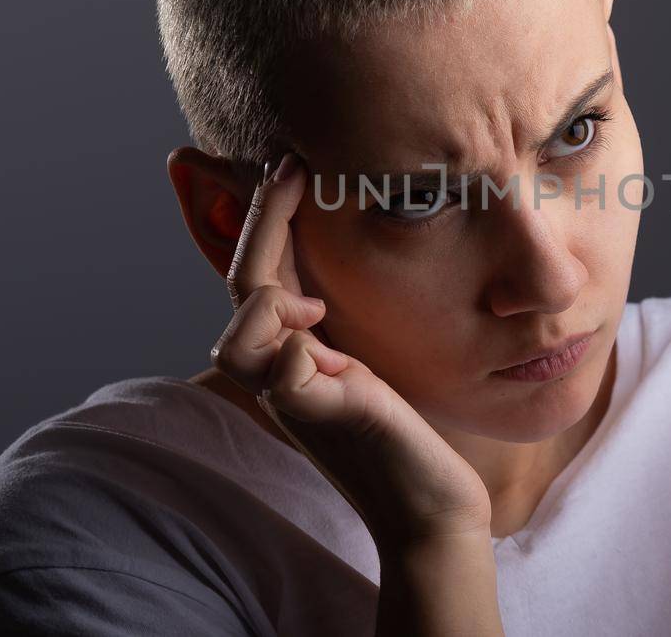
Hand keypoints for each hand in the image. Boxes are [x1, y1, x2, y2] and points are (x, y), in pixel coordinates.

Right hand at [209, 152, 493, 549]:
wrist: (431, 508)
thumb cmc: (410, 434)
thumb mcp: (377, 358)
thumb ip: (347, 320)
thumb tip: (341, 262)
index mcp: (294, 354)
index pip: (258, 272)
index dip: (266, 215)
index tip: (292, 162)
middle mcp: (283, 377)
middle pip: (243, 288)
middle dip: (261, 220)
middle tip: (290, 168)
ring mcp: (299, 402)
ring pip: (238, 340)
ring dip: (267, 303)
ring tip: (314, 307)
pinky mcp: (328, 419)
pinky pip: (284, 375)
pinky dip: (292, 347)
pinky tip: (326, 343)